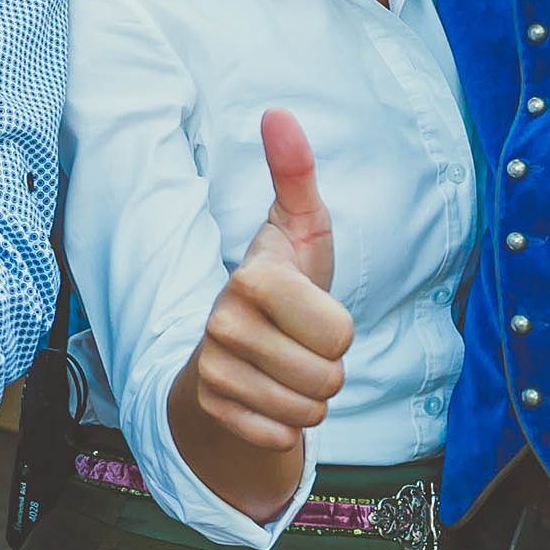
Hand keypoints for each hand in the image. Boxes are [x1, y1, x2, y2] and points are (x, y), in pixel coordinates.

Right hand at [169, 110, 355, 520]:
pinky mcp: (210, 410)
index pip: (339, 332)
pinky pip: (280, 438)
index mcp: (252, 278)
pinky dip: (282, 425)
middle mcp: (222, 323)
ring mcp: (212, 370)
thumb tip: (278, 112)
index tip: (312, 311)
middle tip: (300, 345)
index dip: (340, 329)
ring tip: (285, 369)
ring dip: (308, 398)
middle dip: (327, 368)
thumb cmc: (282, 284)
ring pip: (308, 412)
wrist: (229, 348)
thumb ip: (294, 173)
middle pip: (328, 377)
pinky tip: (265, 398)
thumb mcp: (298, 227)